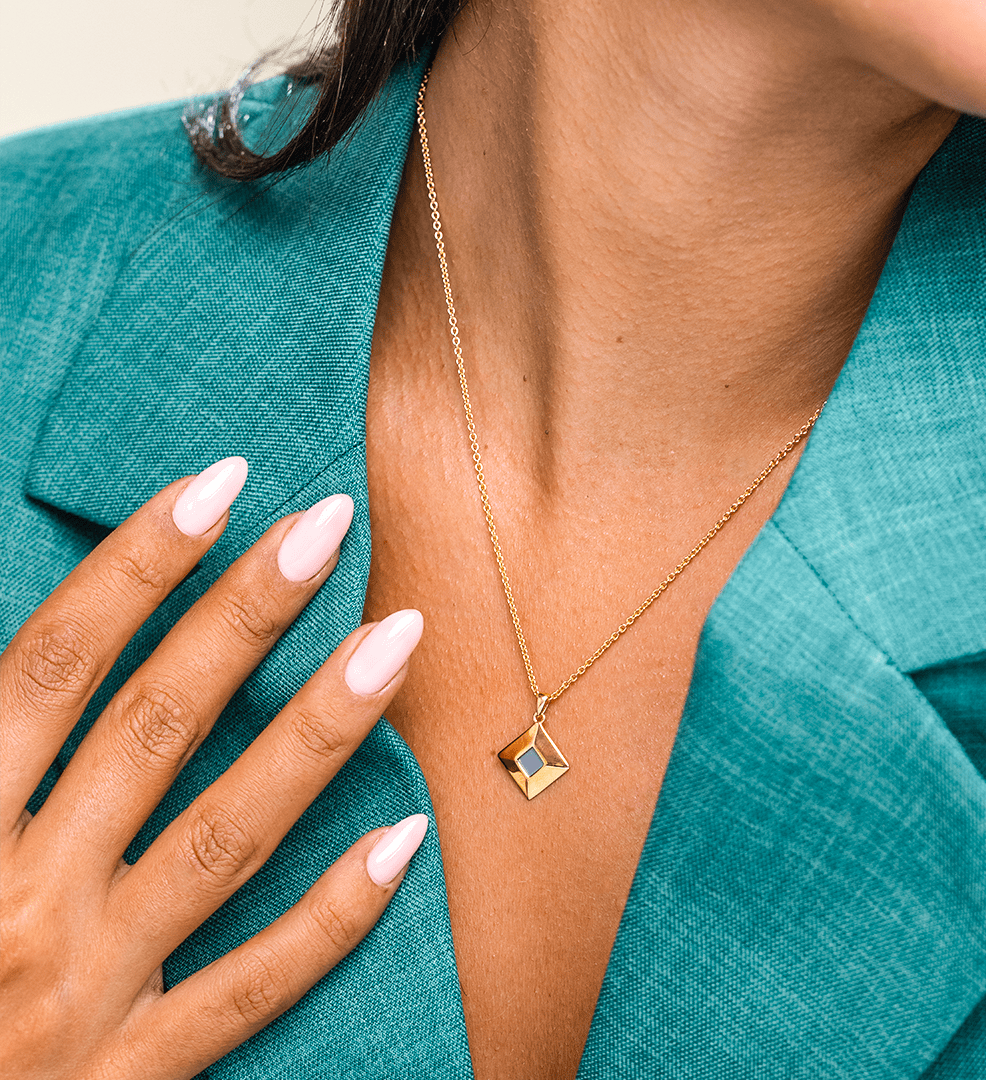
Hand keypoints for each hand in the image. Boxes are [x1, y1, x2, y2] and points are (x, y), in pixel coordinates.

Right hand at [0, 457, 426, 1079]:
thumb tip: (31, 661)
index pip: (55, 663)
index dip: (139, 565)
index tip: (219, 485)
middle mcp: (18, 902)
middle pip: (155, 724)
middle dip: (245, 615)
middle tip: (326, 525)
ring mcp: (86, 992)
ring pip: (226, 836)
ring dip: (318, 730)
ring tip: (397, 640)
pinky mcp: (132, 1076)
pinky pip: (252, 987)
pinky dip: (332, 918)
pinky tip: (406, 840)